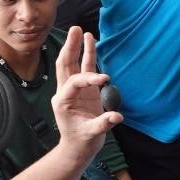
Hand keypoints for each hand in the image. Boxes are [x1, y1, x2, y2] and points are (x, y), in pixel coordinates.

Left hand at [49, 27, 122, 164]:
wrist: (78, 149)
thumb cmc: (82, 143)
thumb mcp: (92, 135)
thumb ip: (103, 124)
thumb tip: (117, 117)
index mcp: (63, 102)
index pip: (75, 83)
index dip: (89, 78)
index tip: (105, 79)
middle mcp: (65, 92)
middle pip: (65, 64)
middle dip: (70, 47)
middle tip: (75, 30)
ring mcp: (74, 90)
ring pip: (73, 64)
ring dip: (76, 47)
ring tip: (81, 31)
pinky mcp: (83, 90)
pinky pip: (84, 69)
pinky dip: (87, 56)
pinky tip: (90, 42)